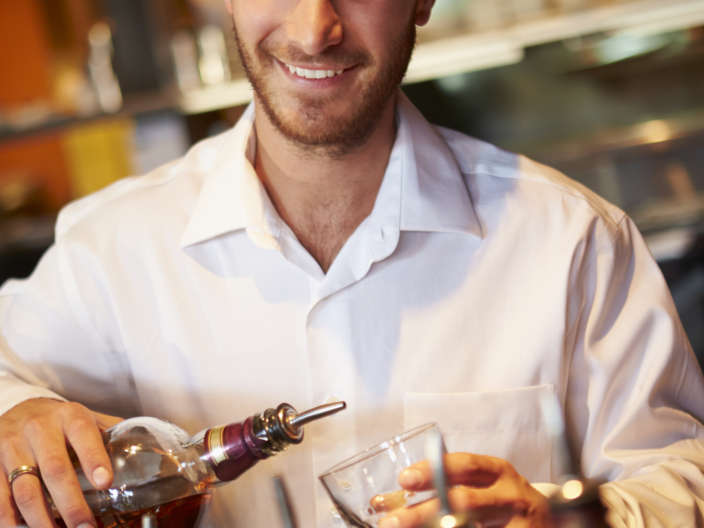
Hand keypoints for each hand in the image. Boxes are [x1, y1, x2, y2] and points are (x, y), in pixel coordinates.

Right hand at [0, 398, 122, 527]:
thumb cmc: (61, 420)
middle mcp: (40, 429)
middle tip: (86, 526)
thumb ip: (109, 433)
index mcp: (70, 416)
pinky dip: (11, 518)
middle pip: (55, 469)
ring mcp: (13, 446)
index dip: (94, 459)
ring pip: (25, 488)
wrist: (19, 408)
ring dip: (41, 518)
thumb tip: (144, 450)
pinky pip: (0, 496)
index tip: (105, 483)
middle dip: (71, 503)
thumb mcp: (85, 418)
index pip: (84, 435)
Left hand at [378, 452, 552, 527]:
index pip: (465, 466)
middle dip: (424, 513)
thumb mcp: (484, 485)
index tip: (404, 479)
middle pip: (464, 502)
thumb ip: (447, 486)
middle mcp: (511, 494)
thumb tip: (389, 499)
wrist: (555, 521)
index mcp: (498, 472)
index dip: (434, 471)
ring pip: (469, 526)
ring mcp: (518, 522)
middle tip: (392, 521)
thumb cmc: (505, 502)